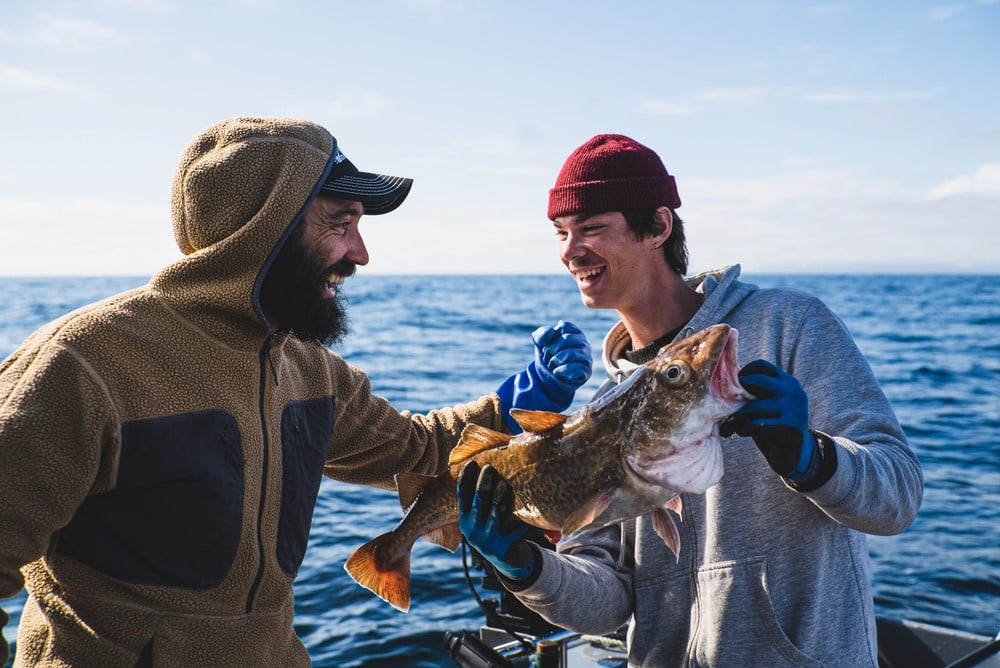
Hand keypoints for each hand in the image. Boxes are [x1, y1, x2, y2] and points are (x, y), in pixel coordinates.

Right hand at [456, 462, 536, 579]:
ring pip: (494, 514)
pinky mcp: (501, 549)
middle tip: (489, 468)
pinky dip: (520, 522)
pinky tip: (526, 513)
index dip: (465, 479)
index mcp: (464, 521)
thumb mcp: (479, 517)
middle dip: (483, 484)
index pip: (462, 496)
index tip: (471, 463)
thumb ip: (478, 499)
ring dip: (499, 498)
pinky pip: (513, 531)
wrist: (505, 559)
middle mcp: (472, 531)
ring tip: (503, 484)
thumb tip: (482, 468)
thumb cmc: (492, 529)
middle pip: (478, 502)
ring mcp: (486, 541)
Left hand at [495, 320, 591, 432]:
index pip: (564, 327)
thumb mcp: (541, 343)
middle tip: (547, 356)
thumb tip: (551, 332)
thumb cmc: (549, 356)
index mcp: (575, 333)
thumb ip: (542, 334)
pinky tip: (556, 372)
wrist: (550, 378)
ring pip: (570, 353)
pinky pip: (573, 368)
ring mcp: (587, 357)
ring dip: (555, 360)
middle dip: (552, 349)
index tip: (548, 344)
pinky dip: (559, 370)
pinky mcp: (586, 371)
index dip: (551, 335)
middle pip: (566, 339)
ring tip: (552, 364)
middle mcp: (584, 343)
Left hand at [721, 359, 816, 480]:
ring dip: (735, 418)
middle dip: (734, 395)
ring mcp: (794, 410)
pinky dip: (744, 429)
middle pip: (755, 382)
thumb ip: (753, 391)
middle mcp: (793, 392)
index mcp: (788, 381)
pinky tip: (742, 432)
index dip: (742, 374)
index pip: (761, 366)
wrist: (794, 455)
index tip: (731, 388)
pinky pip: (756, 424)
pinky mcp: (790, 429)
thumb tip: (723, 382)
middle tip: (721, 409)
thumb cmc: (773, 425)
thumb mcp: (765, 403)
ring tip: (727, 427)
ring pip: (752, 407)